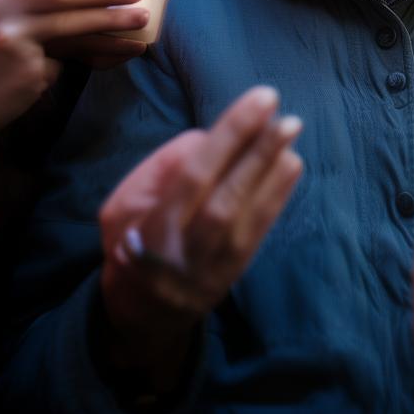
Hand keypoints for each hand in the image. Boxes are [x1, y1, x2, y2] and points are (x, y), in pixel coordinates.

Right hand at [97, 87, 302, 383]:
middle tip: (285, 116)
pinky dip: (278, 194)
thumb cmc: (130, 241)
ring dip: (274, 170)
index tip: (258, 102)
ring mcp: (218, 262)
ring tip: (291, 130)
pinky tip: (291, 164)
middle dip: (259, 152)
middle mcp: (190, 247)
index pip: (196, 175)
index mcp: (156, 227)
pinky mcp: (238, 269)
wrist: (142, 312)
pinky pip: (261, 229)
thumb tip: (208, 140)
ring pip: (250, 214)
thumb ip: (161, 170)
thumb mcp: (122, 205)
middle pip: (228, 196)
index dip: (230, 137)